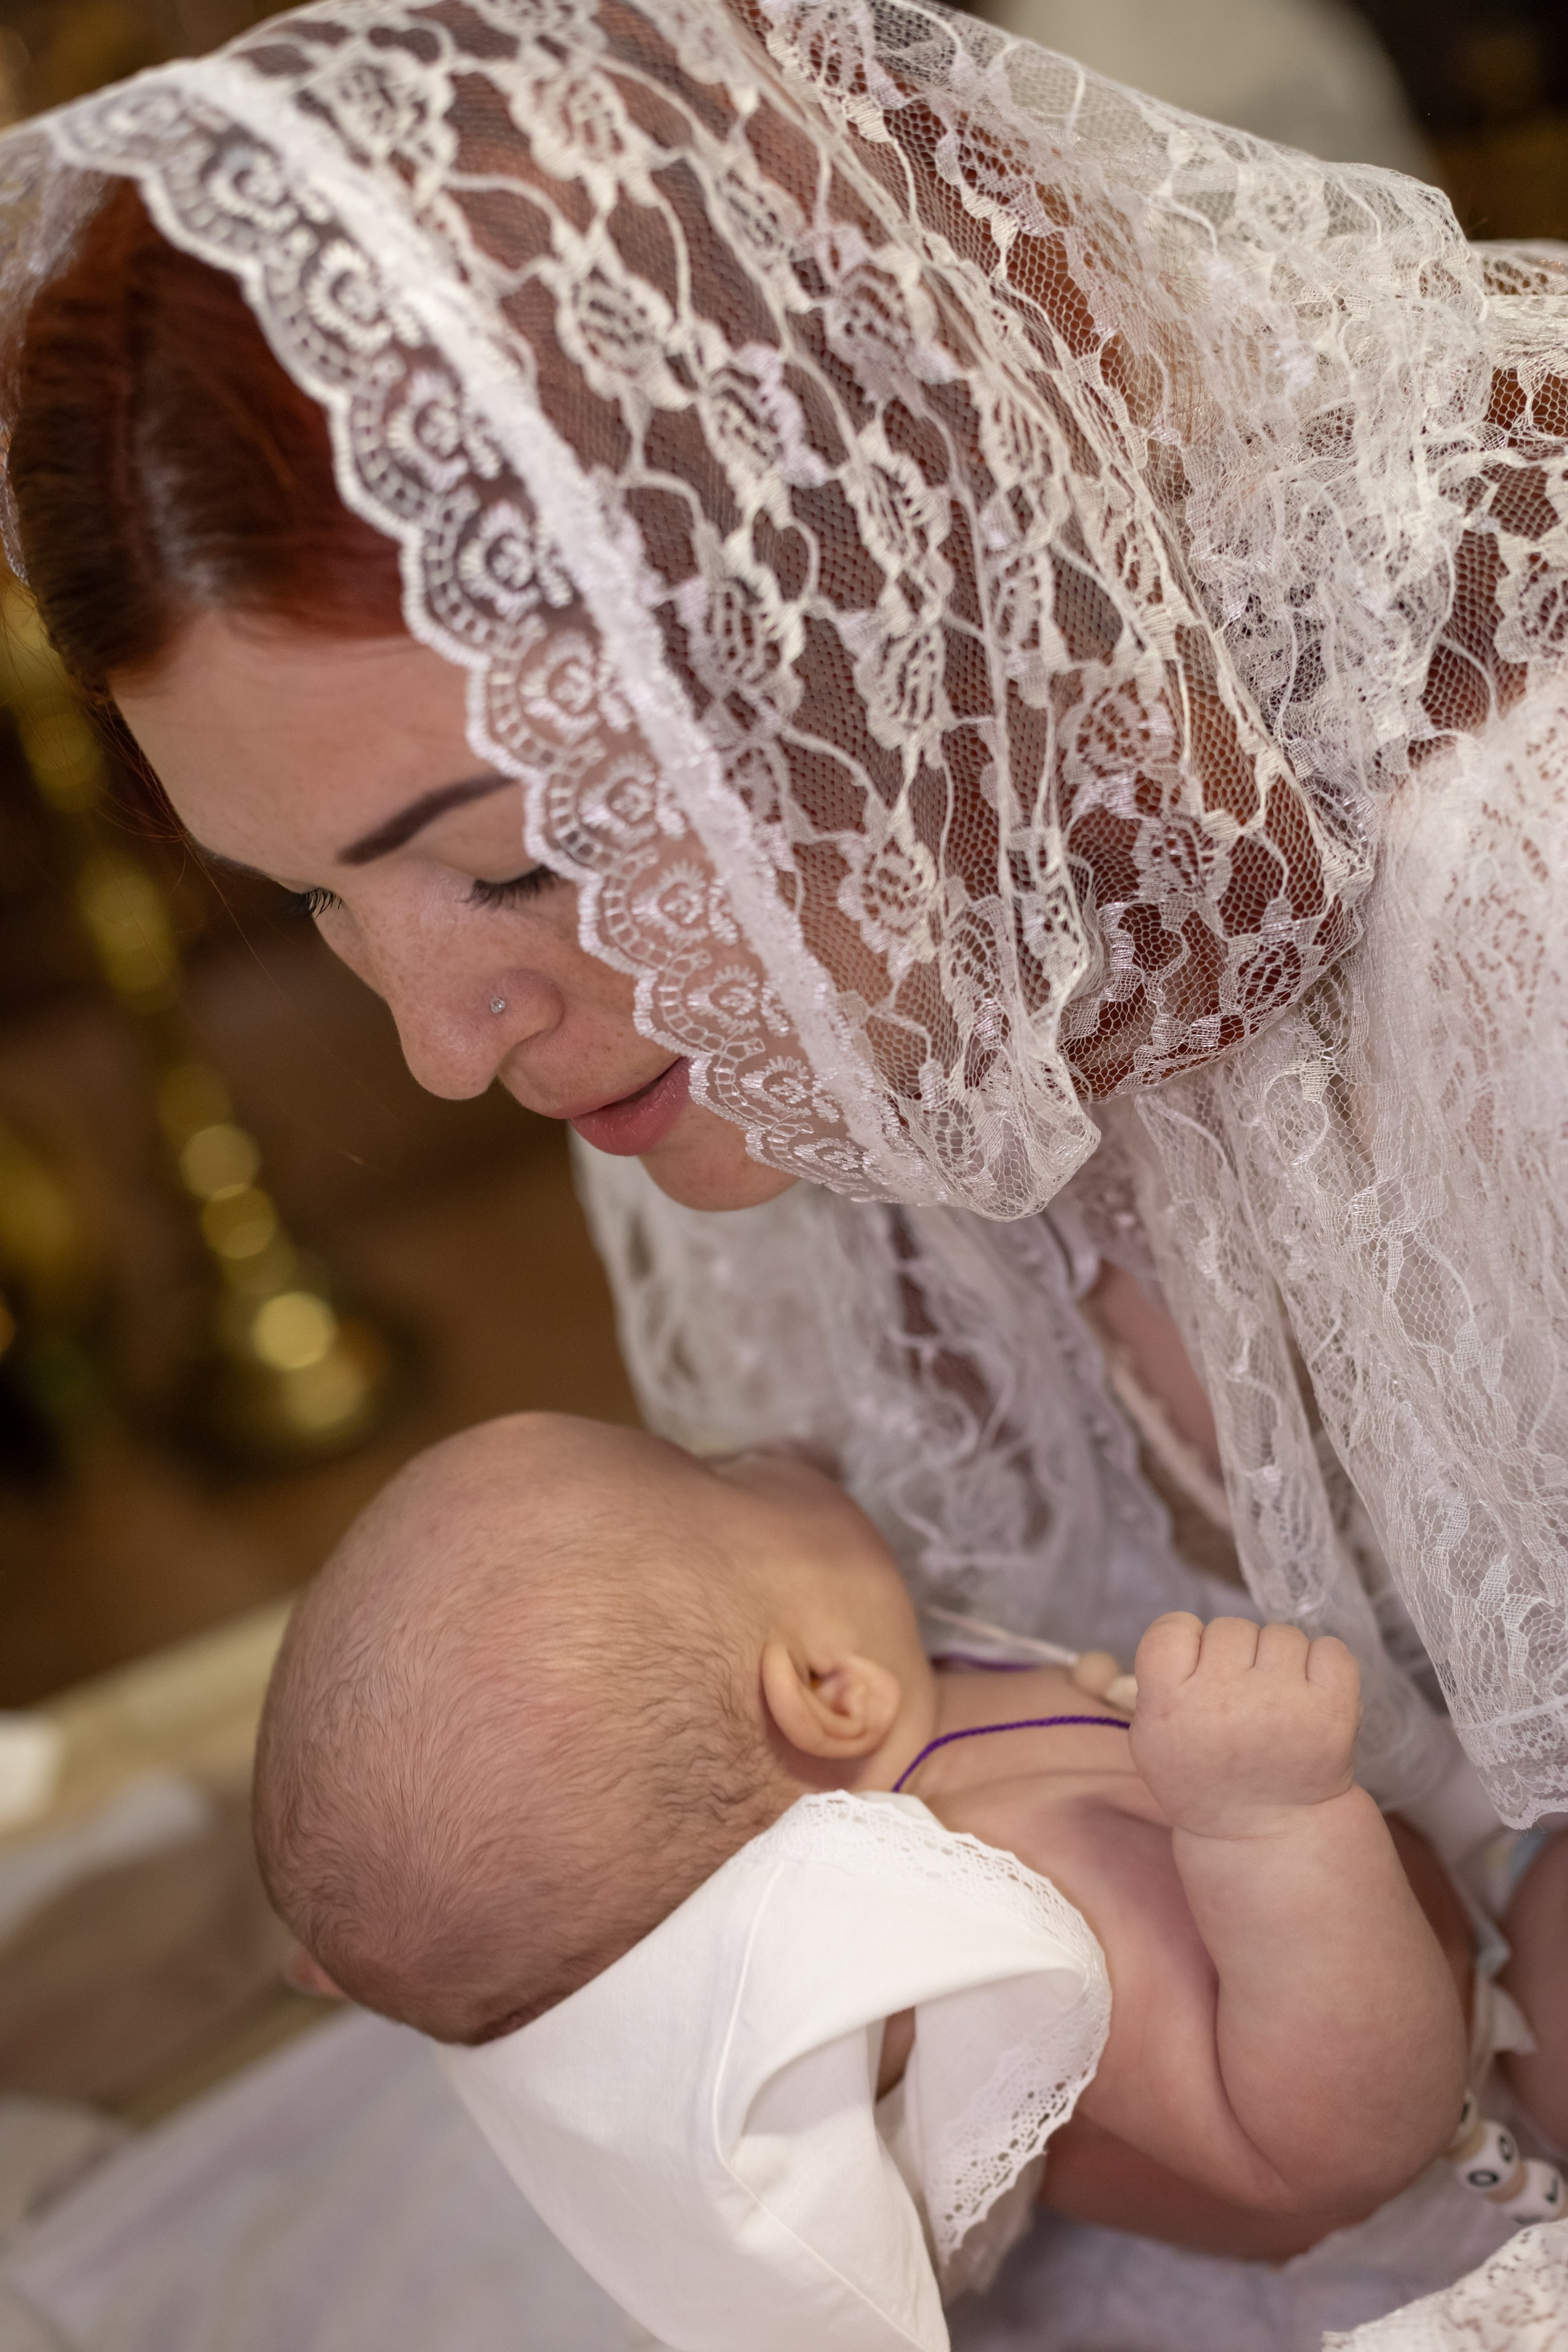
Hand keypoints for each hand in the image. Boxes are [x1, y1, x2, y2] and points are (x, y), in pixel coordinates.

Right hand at [1128, 1614, 1361, 1839]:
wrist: (1267, 1832)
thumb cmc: (1205, 1776)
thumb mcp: (1153, 1740)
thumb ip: (1158, 1682)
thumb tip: (1190, 1634)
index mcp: (1171, 1708)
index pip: (1172, 1628)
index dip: (1188, 1643)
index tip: (1198, 1672)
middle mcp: (1224, 1701)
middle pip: (1229, 1628)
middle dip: (1236, 1655)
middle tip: (1240, 1700)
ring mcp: (1282, 1704)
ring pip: (1280, 1634)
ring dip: (1279, 1661)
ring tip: (1276, 1704)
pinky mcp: (1332, 1712)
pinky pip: (1331, 1649)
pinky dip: (1324, 1666)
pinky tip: (1310, 1698)